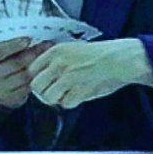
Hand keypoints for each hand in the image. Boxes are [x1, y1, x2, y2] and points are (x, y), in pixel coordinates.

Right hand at [0, 37, 50, 109]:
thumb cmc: (0, 64)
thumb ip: (7, 45)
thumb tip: (29, 33)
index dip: (13, 45)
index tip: (28, 39)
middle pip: (15, 63)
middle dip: (33, 53)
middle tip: (48, 44)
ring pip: (24, 76)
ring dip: (39, 65)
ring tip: (50, 55)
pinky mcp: (11, 99)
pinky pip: (28, 86)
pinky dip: (38, 77)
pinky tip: (46, 69)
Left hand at [28, 39, 152, 108]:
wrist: (120, 59)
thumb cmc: (100, 55)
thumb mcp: (72, 49)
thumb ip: (55, 61)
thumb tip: (41, 77)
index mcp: (56, 51)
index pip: (32, 69)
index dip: (38, 79)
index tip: (46, 82)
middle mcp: (59, 63)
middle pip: (36, 85)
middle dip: (44, 92)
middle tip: (55, 92)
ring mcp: (68, 76)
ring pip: (48, 97)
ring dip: (57, 99)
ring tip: (68, 94)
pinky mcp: (78, 89)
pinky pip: (65, 103)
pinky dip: (72, 102)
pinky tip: (80, 94)